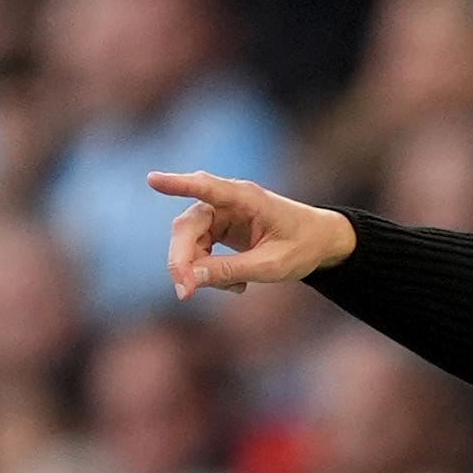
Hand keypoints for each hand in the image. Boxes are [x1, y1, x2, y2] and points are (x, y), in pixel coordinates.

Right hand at [152, 170, 356, 297]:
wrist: (320, 242)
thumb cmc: (302, 246)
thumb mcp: (271, 266)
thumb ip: (231, 270)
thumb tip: (190, 280)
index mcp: (246, 198)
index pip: (206, 187)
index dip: (178, 185)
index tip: (153, 180)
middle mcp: (227, 201)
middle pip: (188, 226)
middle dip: (181, 260)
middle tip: (184, 293)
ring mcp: (220, 214)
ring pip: (190, 242)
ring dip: (201, 270)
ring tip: (236, 288)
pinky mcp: (219, 229)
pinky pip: (201, 253)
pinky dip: (212, 272)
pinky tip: (238, 285)